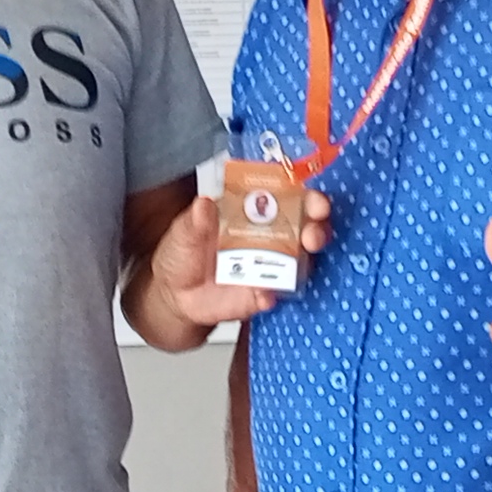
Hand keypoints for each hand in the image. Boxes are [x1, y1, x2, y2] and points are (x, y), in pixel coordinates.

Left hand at [149, 187, 334, 328]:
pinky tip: (265, 294)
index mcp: (254, 212)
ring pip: (301, 261)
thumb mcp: (183, 231)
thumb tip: (203, 204)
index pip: (289, 198)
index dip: (306, 196)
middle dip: (317, 227)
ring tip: (301, 254)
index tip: (313, 199)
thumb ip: (195, 221)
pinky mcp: (260, 295)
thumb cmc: (185, 253)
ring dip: (306, 259)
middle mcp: (270, 238)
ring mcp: (269, 267)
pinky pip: (273, 295)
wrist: (174, 294)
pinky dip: (270, 295)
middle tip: (313, 232)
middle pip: (307, 228)